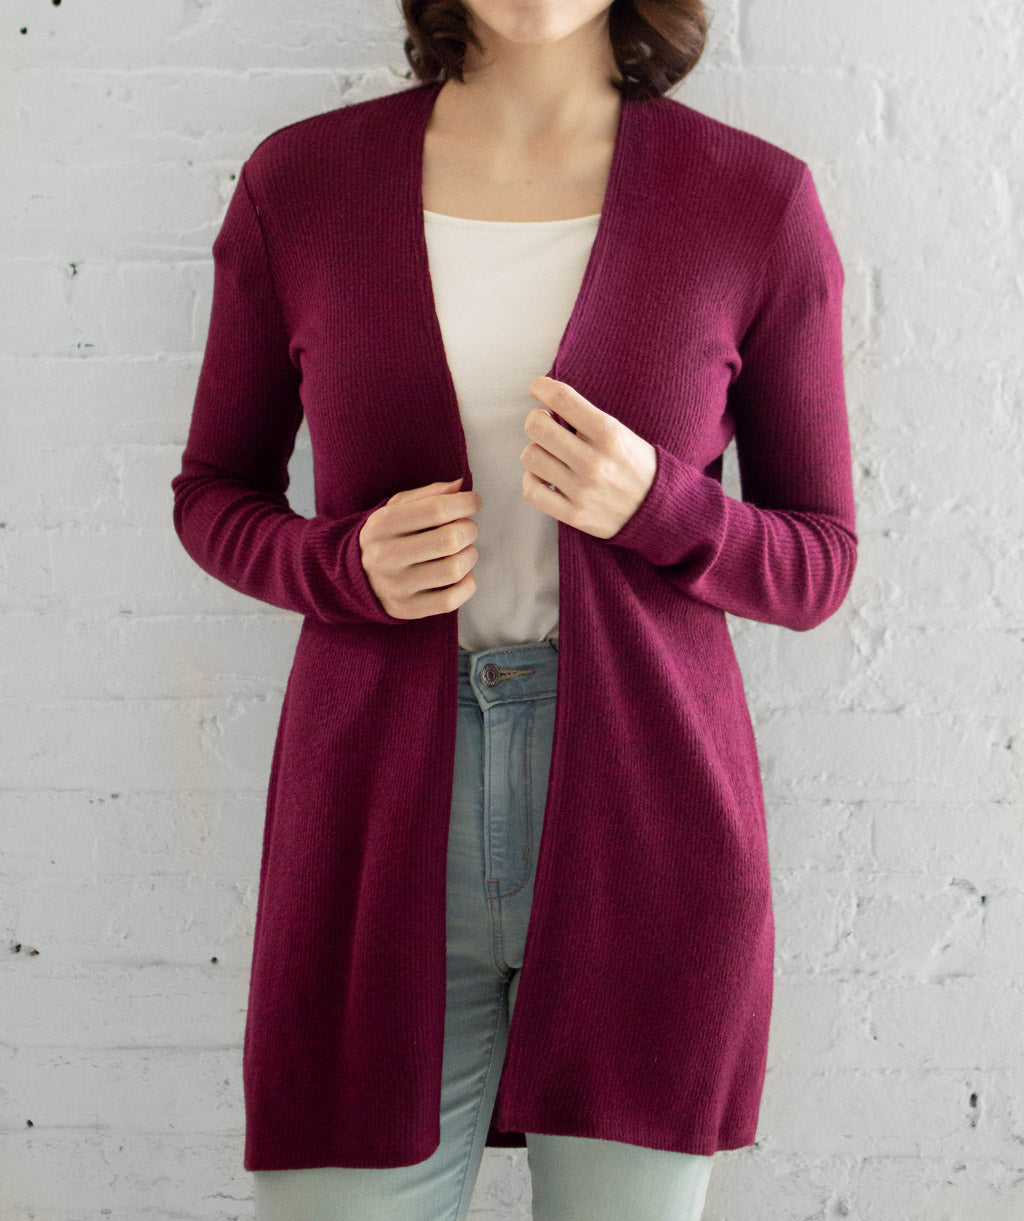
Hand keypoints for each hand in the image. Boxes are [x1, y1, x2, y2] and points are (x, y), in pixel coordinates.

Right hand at [359, 477, 481, 618]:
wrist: (356, 575)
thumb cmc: (387, 536)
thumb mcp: (397, 508)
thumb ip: (429, 494)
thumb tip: (462, 486)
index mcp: (382, 524)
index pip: (436, 510)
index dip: (465, 503)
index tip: (474, 502)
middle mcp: (386, 556)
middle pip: (450, 540)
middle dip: (469, 529)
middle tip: (467, 528)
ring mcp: (396, 586)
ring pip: (454, 569)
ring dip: (470, 556)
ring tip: (463, 550)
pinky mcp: (407, 609)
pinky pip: (452, 600)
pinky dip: (467, 584)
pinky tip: (460, 574)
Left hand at [519, 377, 656, 539]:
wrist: (659, 510)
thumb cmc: (636, 466)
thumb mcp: (621, 433)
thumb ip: (587, 419)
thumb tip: (548, 404)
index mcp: (609, 433)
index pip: (562, 398)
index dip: (541, 387)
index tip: (537, 387)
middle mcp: (593, 461)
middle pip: (537, 427)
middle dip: (536, 419)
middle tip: (544, 423)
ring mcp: (582, 490)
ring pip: (530, 456)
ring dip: (534, 450)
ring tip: (547, 452)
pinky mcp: (574, 514)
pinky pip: (532, 491)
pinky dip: (531, 480)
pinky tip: (542, 476)